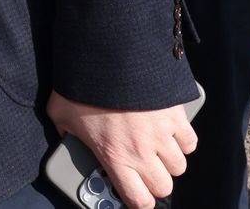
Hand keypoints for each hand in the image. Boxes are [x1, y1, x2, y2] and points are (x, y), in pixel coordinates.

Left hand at [46, 91, 196, 208]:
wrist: (107, 55)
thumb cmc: (80, 85)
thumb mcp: (60, 112)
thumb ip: (65, 132)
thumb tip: (66, 138)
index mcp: (115, 156)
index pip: (138, 200)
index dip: (138, 202)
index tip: (135, 197)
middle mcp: (142, 151)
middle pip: (163, 187)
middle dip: (154, 181)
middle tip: (143, 170)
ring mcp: (162, 134)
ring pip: (178, 166)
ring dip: (168, 161)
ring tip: (155, 149)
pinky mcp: (176, 116)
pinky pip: (190, 141)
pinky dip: (182, 140)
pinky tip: (169, 133)